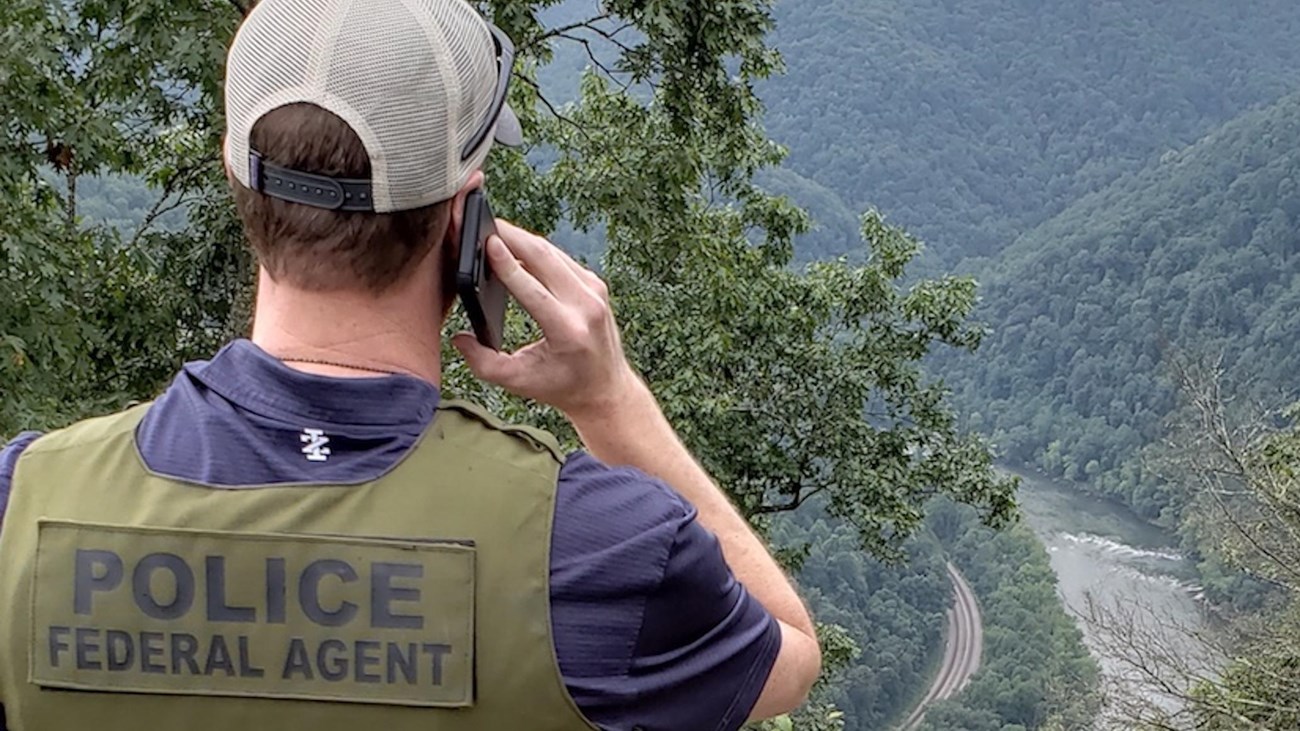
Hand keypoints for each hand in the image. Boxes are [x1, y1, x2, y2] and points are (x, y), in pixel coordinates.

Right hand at [452, 220, 641, 421]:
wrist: (606, 389)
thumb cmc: (562, 387)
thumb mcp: (518, 381)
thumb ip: (482, 363)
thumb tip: (458, 337)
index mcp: (567, 330)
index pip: (532, 288)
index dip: (507, 263)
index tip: (487, 242)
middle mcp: (585, 305)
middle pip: (543, 257)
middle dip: (511, 236)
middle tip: (482, 224)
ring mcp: (594, 291)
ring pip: (551, 252)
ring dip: (521, 239)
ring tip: (493, 231)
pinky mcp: (595, 285)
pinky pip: (561, 258)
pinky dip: (536, 250)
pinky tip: (516, 245)